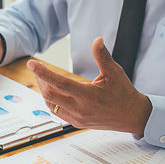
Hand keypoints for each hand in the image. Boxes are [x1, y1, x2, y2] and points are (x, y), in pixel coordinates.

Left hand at [27, 37, 151, 136]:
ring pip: (50, 104)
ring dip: (45, 91)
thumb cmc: (124, 94)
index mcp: (88, 95)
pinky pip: (57, 112)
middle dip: (41, 80)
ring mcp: (77, 118)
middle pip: (50, 94)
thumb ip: (102, 56)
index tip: (32, 64)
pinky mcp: (76, 123)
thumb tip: (97, 40)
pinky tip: (52, 92)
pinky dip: (51, 101)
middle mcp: (80, 109)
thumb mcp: (115, 72)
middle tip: (38, 70)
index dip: (43, 73)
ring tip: (44, 79)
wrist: (132, 117)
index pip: (59, 83)